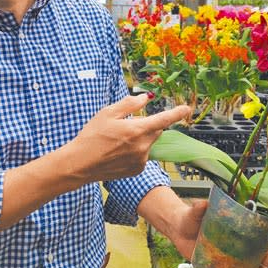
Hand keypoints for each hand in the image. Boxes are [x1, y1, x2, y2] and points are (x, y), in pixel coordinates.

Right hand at [69, 94, 190, 182]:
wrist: (80, 163)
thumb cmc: (92, 135)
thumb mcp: (108, 113)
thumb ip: (129, 104)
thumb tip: (145, 98)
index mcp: (137, 130)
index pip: (163, 119)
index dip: (177, 113)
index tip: (187, 108)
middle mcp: (142, 146)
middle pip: (156, 130)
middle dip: (147, 125)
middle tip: (127, 125)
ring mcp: (140, 160)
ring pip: (148, 143)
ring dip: (140, 139)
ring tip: (118, 141)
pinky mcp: (136, 170)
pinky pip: (143, 155)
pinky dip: (136, 151)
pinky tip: (118, 152)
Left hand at [165, 198, 267, 267]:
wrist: (178, 230)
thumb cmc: (191, 217)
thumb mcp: (196, 211)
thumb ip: (199, 207)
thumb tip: (203, 203)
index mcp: (238, 225)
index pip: (261, 229)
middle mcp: (239, 242)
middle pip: (262, 251)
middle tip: (267, 258)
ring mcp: (232, 256)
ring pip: (254, 266)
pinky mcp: (223, 267)